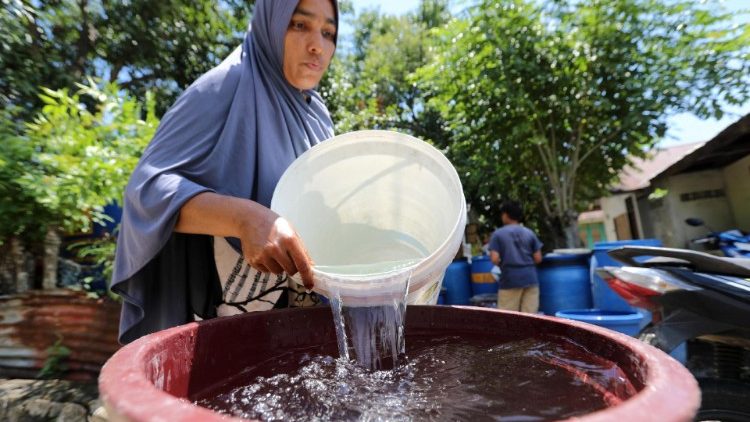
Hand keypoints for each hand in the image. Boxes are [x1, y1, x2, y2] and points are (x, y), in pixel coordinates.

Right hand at [175, 192, 315, 288]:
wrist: (250, 219)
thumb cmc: (274, 226)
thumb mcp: (291, 232)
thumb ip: (302, 250)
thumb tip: (311, 267)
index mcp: (289, 240)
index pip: (301, 264)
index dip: (307, 277)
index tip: (310, 286)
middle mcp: (276, 248)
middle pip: (290, 271)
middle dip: (292, 267)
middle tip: (287, 256)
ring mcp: (263, 255)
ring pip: (278, 272)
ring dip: (279, 266)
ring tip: (273, 252)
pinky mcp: (253, 260)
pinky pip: (266, 271)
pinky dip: (268, 265)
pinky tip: (264, 253)